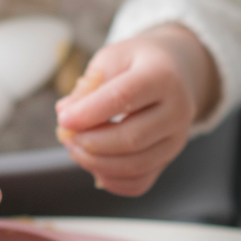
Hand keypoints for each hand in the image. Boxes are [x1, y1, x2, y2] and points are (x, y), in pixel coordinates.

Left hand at [54, 24, 220, 196]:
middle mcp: (177, 110)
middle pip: (131, 139)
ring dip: (95, 163)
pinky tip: (93, 164)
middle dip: (90, 142)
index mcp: (163, 75)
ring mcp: (176, 139)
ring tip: (75, 148)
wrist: (176, 72)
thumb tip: (66, 112)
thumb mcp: (113, 57)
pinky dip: (110, 180)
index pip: (123, 97)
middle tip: (66, 135)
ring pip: (134, 166)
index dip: (88, 113)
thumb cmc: (137, 63)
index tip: (63, 119)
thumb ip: (88, 84)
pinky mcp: (168, 159)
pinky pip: (138, 183)